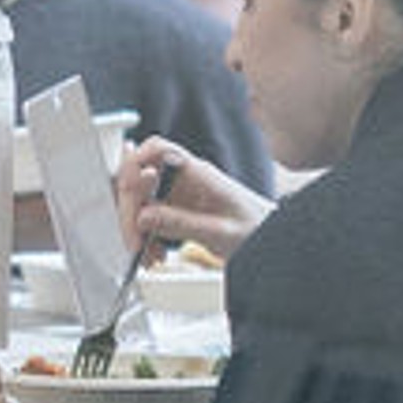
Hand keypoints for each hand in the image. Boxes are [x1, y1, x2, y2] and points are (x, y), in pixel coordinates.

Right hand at [113, 135, 270, 262]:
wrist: (273, 241)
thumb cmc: (258, 230)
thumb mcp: (220, 231)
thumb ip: (181, 223)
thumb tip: (144, 217)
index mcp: (198, 173)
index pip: (157, 150)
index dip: (136, 163)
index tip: (129, 192)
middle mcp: (185, 178)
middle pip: (140, 179)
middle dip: (131, 209)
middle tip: (135, 239)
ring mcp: (179, 194)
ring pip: (141, 201)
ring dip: (136, 226)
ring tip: (147, 252)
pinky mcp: (177, 210)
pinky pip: (150, 217)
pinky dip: (146, 235)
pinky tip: (156, 252)